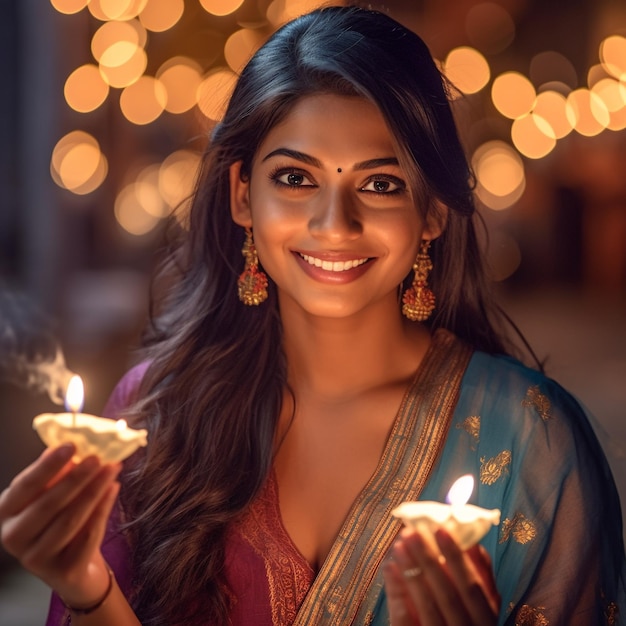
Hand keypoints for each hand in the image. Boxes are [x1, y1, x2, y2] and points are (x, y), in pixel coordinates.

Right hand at [0, 444, 120, 606]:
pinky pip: (86, 537)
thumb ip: (57, 472)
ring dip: (94, 491)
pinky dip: (102, 510)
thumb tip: (67, 443)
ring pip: (70, 520)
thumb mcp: (52, 494)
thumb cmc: (59, 520)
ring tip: (112, 469)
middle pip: (49, 504)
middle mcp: (14, 537)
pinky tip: (113, 489)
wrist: (71, 567)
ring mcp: (36, 558)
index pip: (25, 486)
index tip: (70, 445)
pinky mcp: (61, 571)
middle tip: (98, 457)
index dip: (47, 465)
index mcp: (7, 512)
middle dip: (76, 478)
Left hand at [383, 528, 499, 624]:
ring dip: (412, 572)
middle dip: (430, 561)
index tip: (442, 530)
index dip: (459, 559)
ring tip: (399, 545)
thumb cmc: (462, 616)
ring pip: (427, 607)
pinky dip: (398, 592)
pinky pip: (406, 620)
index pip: (474, 588)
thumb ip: (478, 575)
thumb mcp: (479, 602)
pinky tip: (391, 568)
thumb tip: (471, 541)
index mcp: (484, 618)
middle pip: (449, 596)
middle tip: (413, 532)